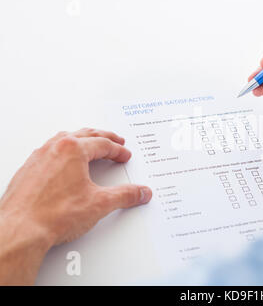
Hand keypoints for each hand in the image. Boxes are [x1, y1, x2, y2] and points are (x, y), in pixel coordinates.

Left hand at [0, 128, 151, 284]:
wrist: (19, 230)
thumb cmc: (52, 215)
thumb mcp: (99, 203)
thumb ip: (125, 195)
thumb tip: (140, 192)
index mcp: (72, 149)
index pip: (102, 144)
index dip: (117, 150)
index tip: (124, 155)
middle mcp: (54, 148)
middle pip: (85, 135)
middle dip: (104, 139)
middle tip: (115, 142)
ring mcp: (38, 158)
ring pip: (65, 140)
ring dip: (83, 140)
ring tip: (92, 145)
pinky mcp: (28, 170)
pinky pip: (50, 151)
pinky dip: (65, 151)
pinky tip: (66, 162)